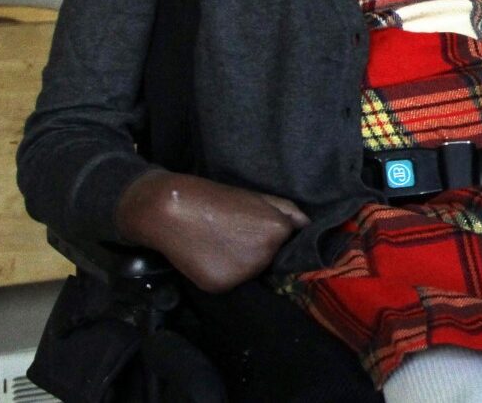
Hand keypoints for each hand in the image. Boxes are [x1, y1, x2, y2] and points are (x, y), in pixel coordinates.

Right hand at [116, 171, 309, 292]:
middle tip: (233, 233)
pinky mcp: (222, 286)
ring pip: (251, 273)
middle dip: (257, 249)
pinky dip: (222, 272)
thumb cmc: (216, 199)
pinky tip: (209, 256)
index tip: (253, 229)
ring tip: (220, 243)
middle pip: (270, 259)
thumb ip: (288, 212)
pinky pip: (230, 282)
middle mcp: (265, 256)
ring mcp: (243, 274)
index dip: (270, 235)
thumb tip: (308, 227)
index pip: (288, 242)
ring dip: (241, 263)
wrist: (172, 210)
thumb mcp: (258, 197)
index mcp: (277, 231)